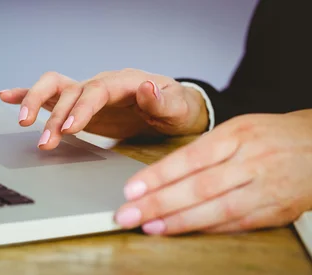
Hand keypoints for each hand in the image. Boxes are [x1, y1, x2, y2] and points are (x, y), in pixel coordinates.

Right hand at [0, 69, 209, 149]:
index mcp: (124, 82)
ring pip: (54, 86)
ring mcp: (87, 91)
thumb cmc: (176, 108)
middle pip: (70, 89)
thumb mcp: (178, 107)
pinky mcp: (78, 103)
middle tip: (45, 140)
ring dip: (36, 103)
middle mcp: (101, 83)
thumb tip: (146, 87)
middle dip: (54, 115)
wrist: (172, 108)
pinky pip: (50, 94)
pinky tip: (7, 96)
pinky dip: (27, 94)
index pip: (96, 91)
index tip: (68, 128)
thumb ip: (163, 100)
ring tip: (22, 122)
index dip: (80, 108)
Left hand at [113, 111, 311, 234]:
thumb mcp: (236, 130)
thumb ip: (201, 151)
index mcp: (238, 135)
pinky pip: (237, 224)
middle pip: (199, 187)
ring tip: (150, 227)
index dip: (158, 176)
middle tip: (127, 214)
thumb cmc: (271, 136)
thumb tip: (159, 175)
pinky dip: (207, 230)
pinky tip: (182, 232)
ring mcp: (266, 188)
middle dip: (158, 203)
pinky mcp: (277, 211)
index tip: (131, 189)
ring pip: (217, 209)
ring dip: (179, 221)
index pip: (190, 158)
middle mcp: (252, 161)